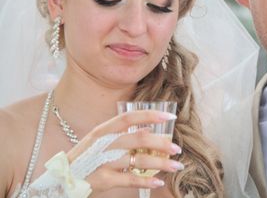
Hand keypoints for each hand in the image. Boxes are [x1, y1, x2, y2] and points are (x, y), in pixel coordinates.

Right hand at [67, 110, 182, 193]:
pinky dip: (146, 181)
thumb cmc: (85, 159)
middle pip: (138, 138)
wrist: (59, 182)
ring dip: (161, 163)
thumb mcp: (99, 141)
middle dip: (161, 143)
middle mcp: (103, 143)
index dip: (150, 115)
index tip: (169, 116)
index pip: (129, 117)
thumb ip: (121, 134)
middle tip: (177, 148)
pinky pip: (130, 179)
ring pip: (138, 160)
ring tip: (176, 165)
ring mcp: (102, 162)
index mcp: (103, 130)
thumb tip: (149, 129)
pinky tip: (159, 181)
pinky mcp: (103, 180)